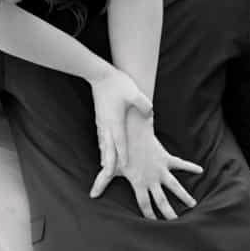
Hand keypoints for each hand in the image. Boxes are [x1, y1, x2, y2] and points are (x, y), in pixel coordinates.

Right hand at [89, 65, 153, 179]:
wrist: (99, 74)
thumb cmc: (117, 83)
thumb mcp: (134, 92)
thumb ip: (143, 104)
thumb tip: (150, 112)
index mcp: (115, 122)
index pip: (119, 144)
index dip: (121, 157)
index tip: (123, 169)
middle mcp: (107, 126)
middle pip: (107, 149)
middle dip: (106, 164)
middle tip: (105, 176)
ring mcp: (102, 123)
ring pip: (103, 144)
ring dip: (105, 157)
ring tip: (104, 168)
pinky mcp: (101, 119)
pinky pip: (102, 137)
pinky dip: (103, 147)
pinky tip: (104, 151)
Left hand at [91, 105, 202, 218]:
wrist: (132, 130)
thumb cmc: (120, 150)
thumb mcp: (111, 168)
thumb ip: (102, 181)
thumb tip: (92, 195)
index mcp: (139, 184)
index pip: (144, 204)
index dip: (148, 215)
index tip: (153, 225)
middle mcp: (152, 179)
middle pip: (162, 201)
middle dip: (169, 213)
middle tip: (176, 224)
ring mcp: (161, 170)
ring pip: (175, 186)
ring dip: (184, 196)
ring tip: (193, 204)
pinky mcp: (166, 159)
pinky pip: (181, 164)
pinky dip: (190, 167)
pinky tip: (200, 170)